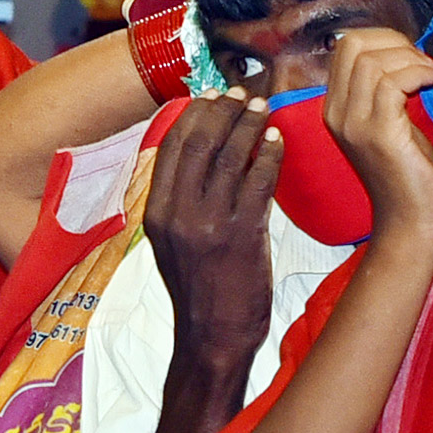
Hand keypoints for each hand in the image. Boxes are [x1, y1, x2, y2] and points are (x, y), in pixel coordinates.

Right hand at [144, 87, 281, 360]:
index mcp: (156, 212)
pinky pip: (258, 181)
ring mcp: (209, 223)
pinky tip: (276, 140)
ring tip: (262, 108)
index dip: (194, 114)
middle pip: (200, 142)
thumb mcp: (172, 241)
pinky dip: (269, 155)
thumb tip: (201, 149)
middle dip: (223, 110)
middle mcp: (177, 213)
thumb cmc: (198, 287)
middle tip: (241, 95)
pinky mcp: (243, 234)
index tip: (212, 96)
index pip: (172, 146)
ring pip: (230, 155)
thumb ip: (180, 199)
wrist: (212, 337)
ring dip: (248, 124)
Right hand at [323, 29, 432, 241]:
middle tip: (422, 62)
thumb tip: (404, 51)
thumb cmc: (408, 171)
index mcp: (335, 107)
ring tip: (432, 74)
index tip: (412, 56)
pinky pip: (393, 82)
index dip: (383, 39)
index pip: (345, 46)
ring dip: (411, 58)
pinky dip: (419, 72)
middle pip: (353, 45)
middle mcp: (336, 113)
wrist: (411, 221)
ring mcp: (354, 123)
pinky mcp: (379, 133)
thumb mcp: (389, 121)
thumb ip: (385, 88)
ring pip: (372, 60)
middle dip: (395, 42)